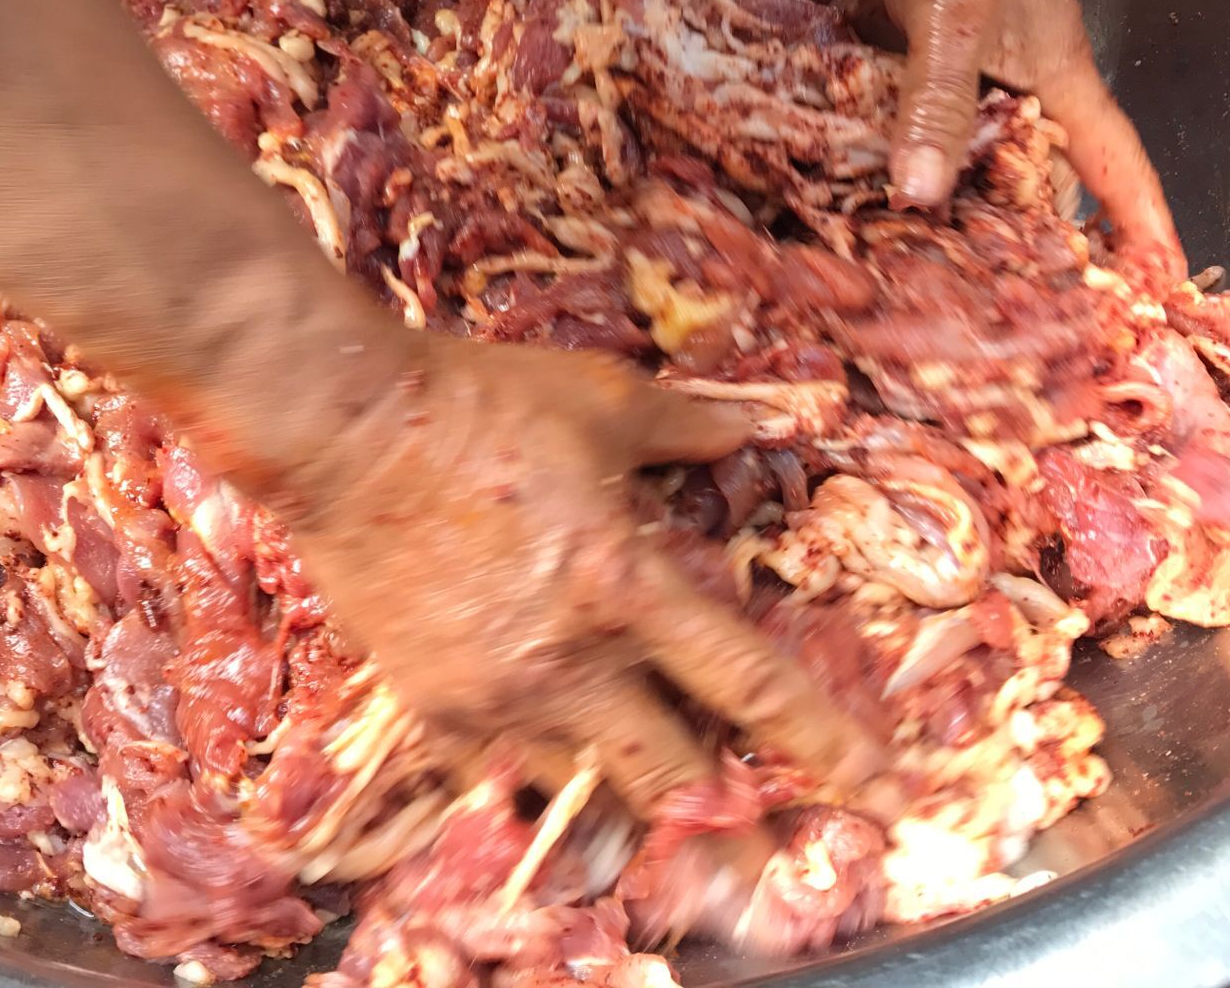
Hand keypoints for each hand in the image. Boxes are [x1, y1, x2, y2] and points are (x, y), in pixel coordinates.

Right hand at [273, 334, 884, 814]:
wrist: (342, 428)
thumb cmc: (479, 404)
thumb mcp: (601, 399)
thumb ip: (691, 427)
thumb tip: (761, 427)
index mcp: (625, 584)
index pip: (753, 687)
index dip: (830, 748)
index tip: (887, 798)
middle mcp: (568, 662)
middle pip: (676, 776)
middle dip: (730, 812)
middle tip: (764, 830)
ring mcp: (494, 695)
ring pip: (586, 788)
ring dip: (629, 788)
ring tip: (651, 782)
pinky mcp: (431, 704)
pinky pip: (498, 773)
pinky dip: (532, 771)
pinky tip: (544, 755)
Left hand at [848, 0, 1185, 279]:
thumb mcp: (953, 23)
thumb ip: (939, 104)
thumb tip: (920, 196)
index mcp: (1058, 81)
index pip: (1113, 165)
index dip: (1139, 225)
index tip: (1160, 285)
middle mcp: (1019, 86)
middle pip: (1033, 175)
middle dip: (1030, 239)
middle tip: (1017, 317)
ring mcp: (965, 75)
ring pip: (966, 158)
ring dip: (952, 208)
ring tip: (933, 285)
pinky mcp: (913, 64)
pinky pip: (911, 128)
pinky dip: (895, 162)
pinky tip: (864, 209)